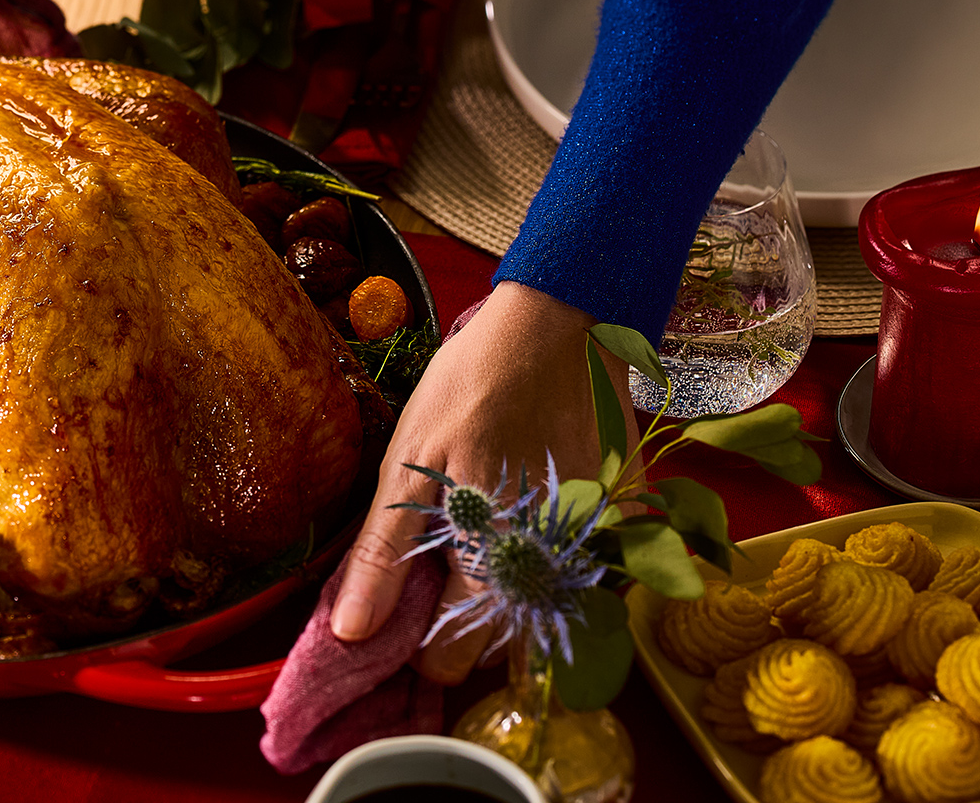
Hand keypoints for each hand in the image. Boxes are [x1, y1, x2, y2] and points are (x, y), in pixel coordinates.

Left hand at [329, 280, 636, 682]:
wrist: (557, 325)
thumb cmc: (469, 386)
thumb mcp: (406, 463)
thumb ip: (382, 554)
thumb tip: (351, 633)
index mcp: (490, 550)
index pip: (456, 653)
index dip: (425, 649)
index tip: (406, 627)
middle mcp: (552, 560)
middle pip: (507, 641)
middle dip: (468, 627)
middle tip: (439, 580)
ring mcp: (599, 543)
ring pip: (547, 609)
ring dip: (511, 596)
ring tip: (481, 544)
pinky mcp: (628, 521)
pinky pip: (586, 570)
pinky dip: (553, 561)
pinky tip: (527, 522)